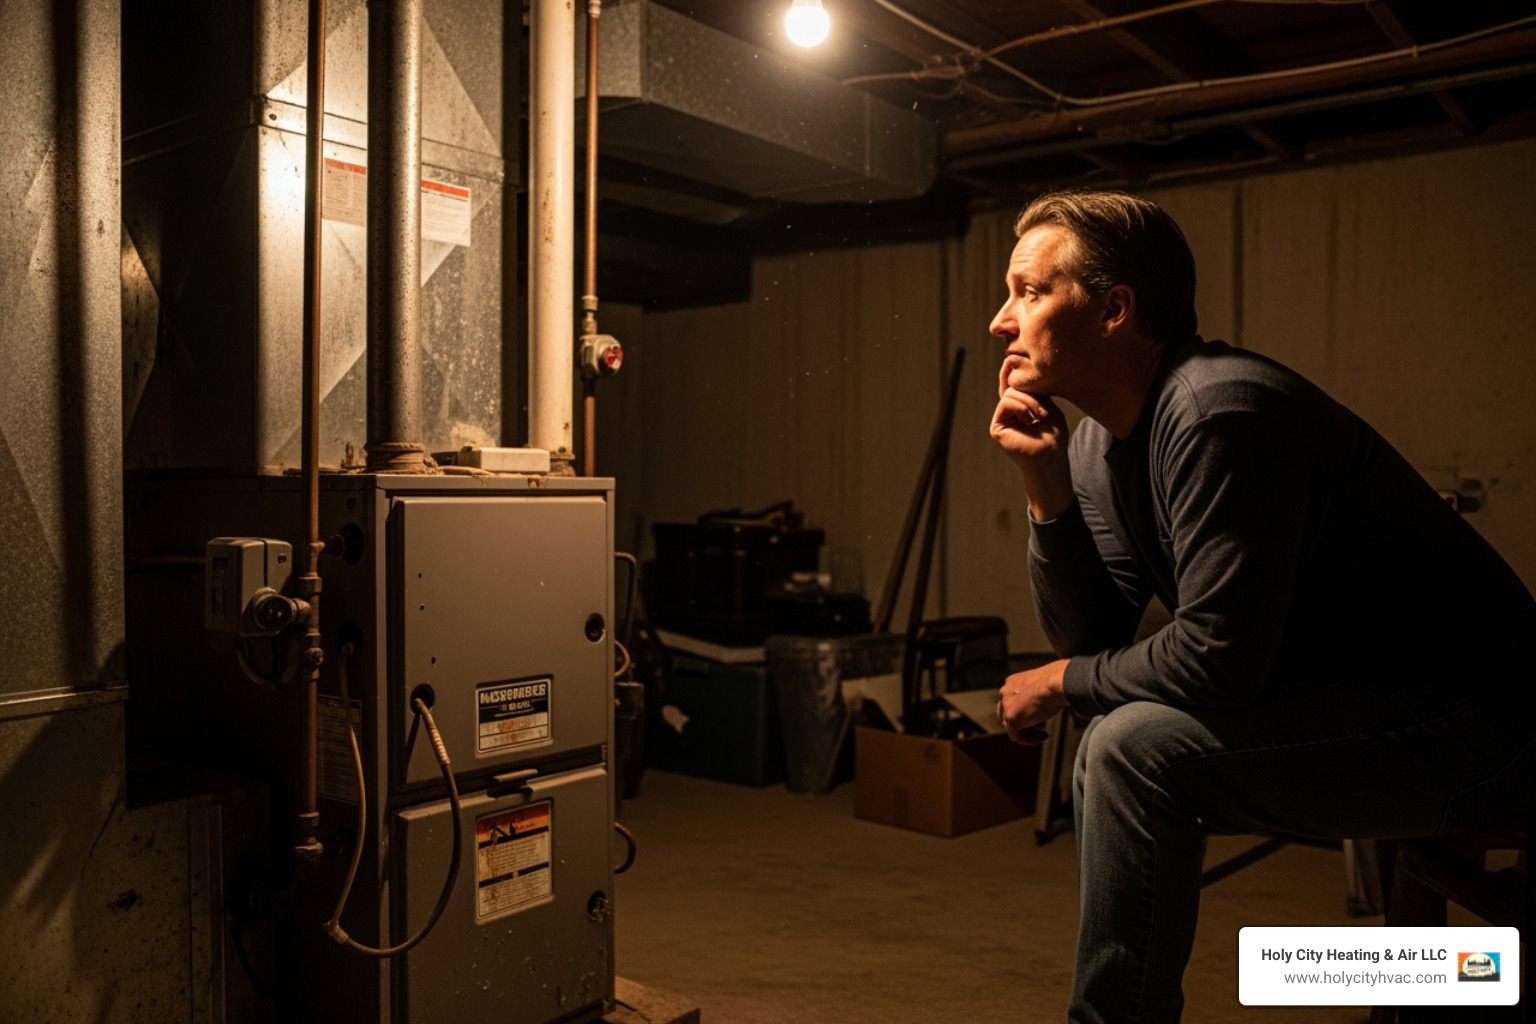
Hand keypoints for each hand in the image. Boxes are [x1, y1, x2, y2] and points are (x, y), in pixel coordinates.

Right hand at [989, 383, 1073, 521]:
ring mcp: (1002, 419)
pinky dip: (1020, 407)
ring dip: (1028, 402)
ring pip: (1009, 393)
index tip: (1011, 358)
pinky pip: (1005, 403)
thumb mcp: (1049, 407)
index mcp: (1021, 408)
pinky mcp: (997, 427)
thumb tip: (1021, 374)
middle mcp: (1009, 413)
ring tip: (1040, 416)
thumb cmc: (1054, 436)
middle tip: (1044, 411)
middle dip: (1031, 394)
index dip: (1011, 373)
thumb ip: (1036, 393)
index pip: (1014, 387)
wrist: (1051, 457)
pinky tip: (1030, 420)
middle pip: (1013, 387)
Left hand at [996, 660, 1070, 744]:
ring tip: (1044, 732)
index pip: (1012, 699)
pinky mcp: (1011, 718)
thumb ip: (1038, 693)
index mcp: (1013, 682)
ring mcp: (1007, 706)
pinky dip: (1029, 739)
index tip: (1041, 714)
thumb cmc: (1056, 682)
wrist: (1056, 682)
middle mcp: (1006, 692)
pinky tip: (1043, 737)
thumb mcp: (1044, 685)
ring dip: (1028, 731)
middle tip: (1042, 725)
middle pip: (1009, 712)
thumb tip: (1046, 702)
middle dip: (1025, 721)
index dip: (1025, 710)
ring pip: (1012, 725)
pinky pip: (1016, 736)